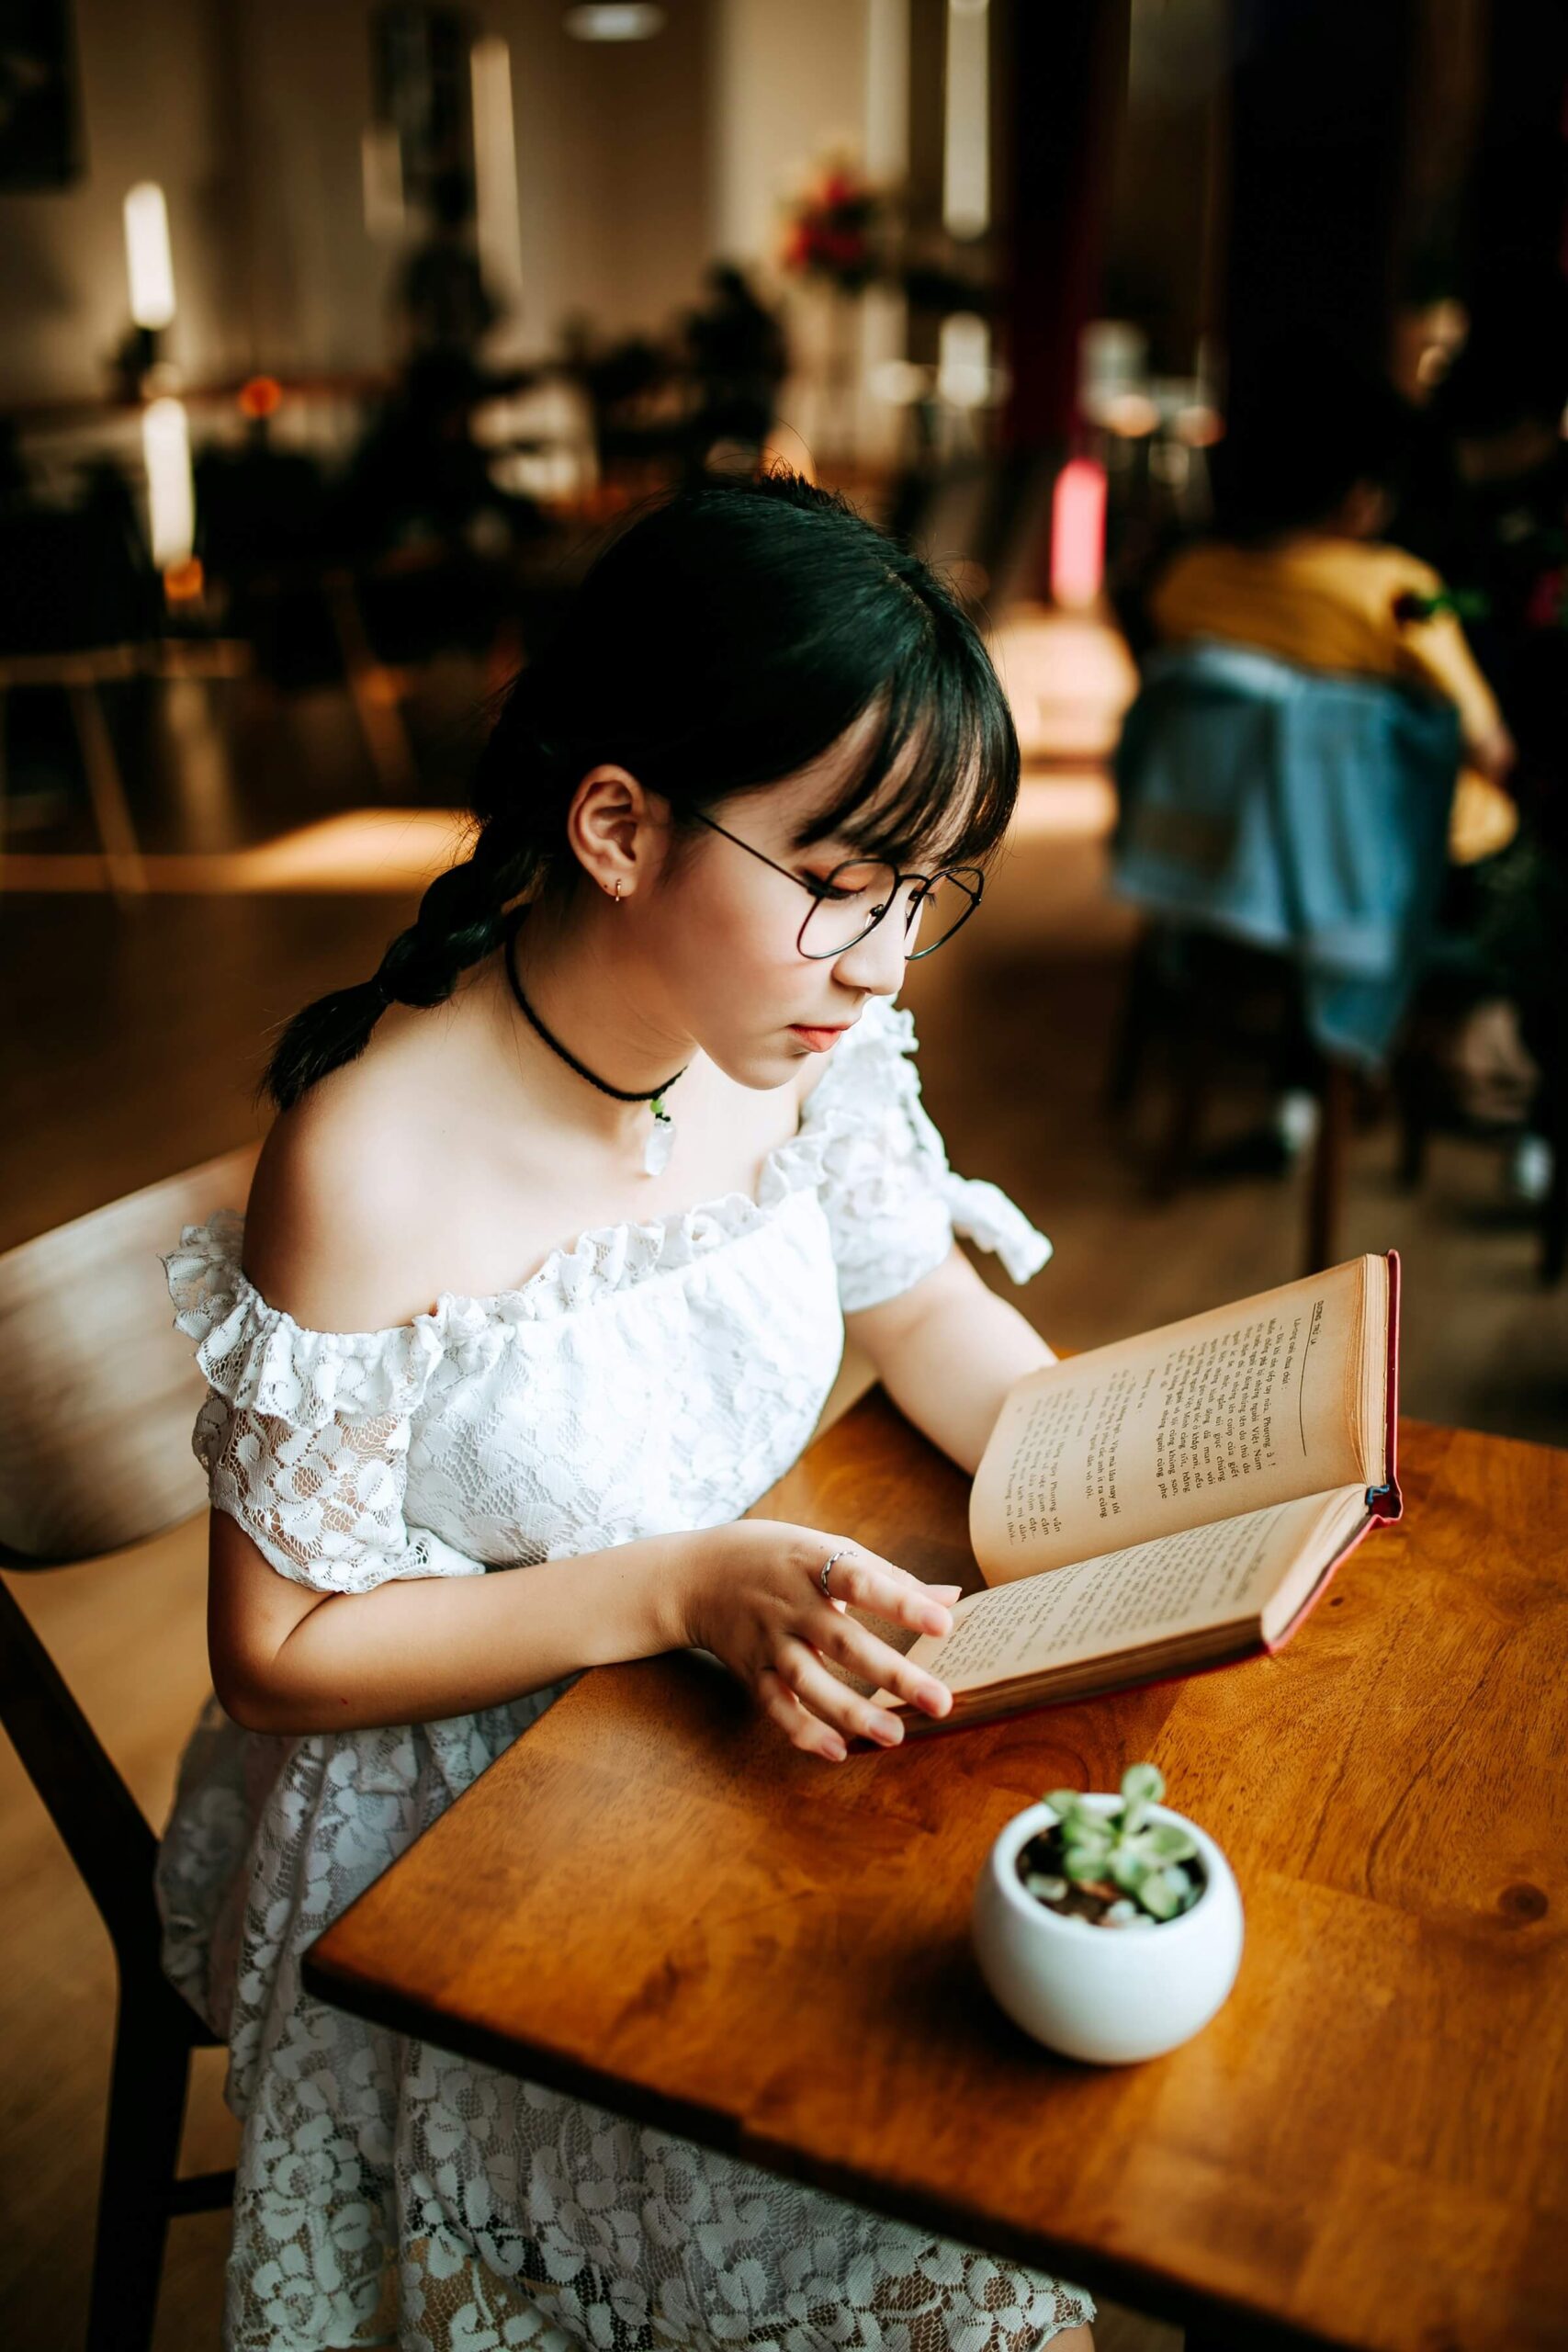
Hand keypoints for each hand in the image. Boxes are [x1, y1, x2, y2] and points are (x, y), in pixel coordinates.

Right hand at [677, 1519, 958, 1762]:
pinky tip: (839, 1751)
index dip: (901, 1602)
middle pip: (843, 1640)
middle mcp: (790, 1604)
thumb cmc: (778, 1556)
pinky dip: (803, 1730)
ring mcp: (768, 1641)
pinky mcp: (752, 1671)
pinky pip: (776, 1705)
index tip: (944, 1624)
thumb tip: (951, 1599)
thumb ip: (888, 1576)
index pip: (861, 1580)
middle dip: (892, 1672)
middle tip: (940, 1701)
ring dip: (851, 1711)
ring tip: (896, 1735)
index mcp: (813, 1563)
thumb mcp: (827, 1548)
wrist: (696, 1574)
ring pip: (808, 1680)